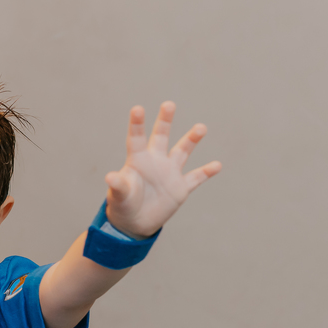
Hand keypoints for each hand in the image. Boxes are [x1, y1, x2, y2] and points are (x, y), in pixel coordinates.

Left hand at [104, 102, 221, 237]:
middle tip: (169, 104)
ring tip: (201, 127)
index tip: (137, 108)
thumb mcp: (118, 196)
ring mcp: (169, 173)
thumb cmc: (122, 205)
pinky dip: (206, 172)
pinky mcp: (180, 188)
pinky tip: (217, 165)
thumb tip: (110, 177)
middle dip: (165, 121)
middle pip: (161, 137)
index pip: (137, 139)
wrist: (135, 222)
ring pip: (182, 151)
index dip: (137, 124)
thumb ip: (118, 185)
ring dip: (191, 140)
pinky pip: (196, 177)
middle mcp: (155, 162)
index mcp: (137, 161)